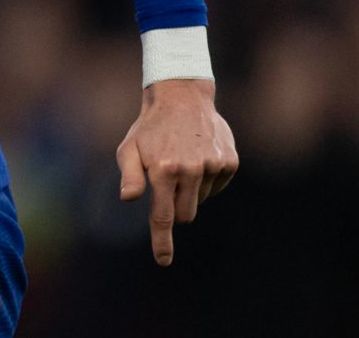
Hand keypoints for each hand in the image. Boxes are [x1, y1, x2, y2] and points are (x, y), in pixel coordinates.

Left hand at [116, 78, 237, 265]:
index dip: (163, 241)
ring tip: (182, 161)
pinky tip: (198, 157)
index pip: (163, 216)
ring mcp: (213, 166)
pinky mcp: (230, 162)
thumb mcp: (129, 148)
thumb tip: (129, 199)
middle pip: (185, 214)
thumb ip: (129, 176)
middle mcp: (191, 170)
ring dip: (191, 190)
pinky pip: (218, 187)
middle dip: (175, 207)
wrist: (181, 97)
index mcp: (164, 169)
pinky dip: (208, 180)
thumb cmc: (150, 127)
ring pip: (201, 200)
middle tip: (167, 182)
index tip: (164, 261)